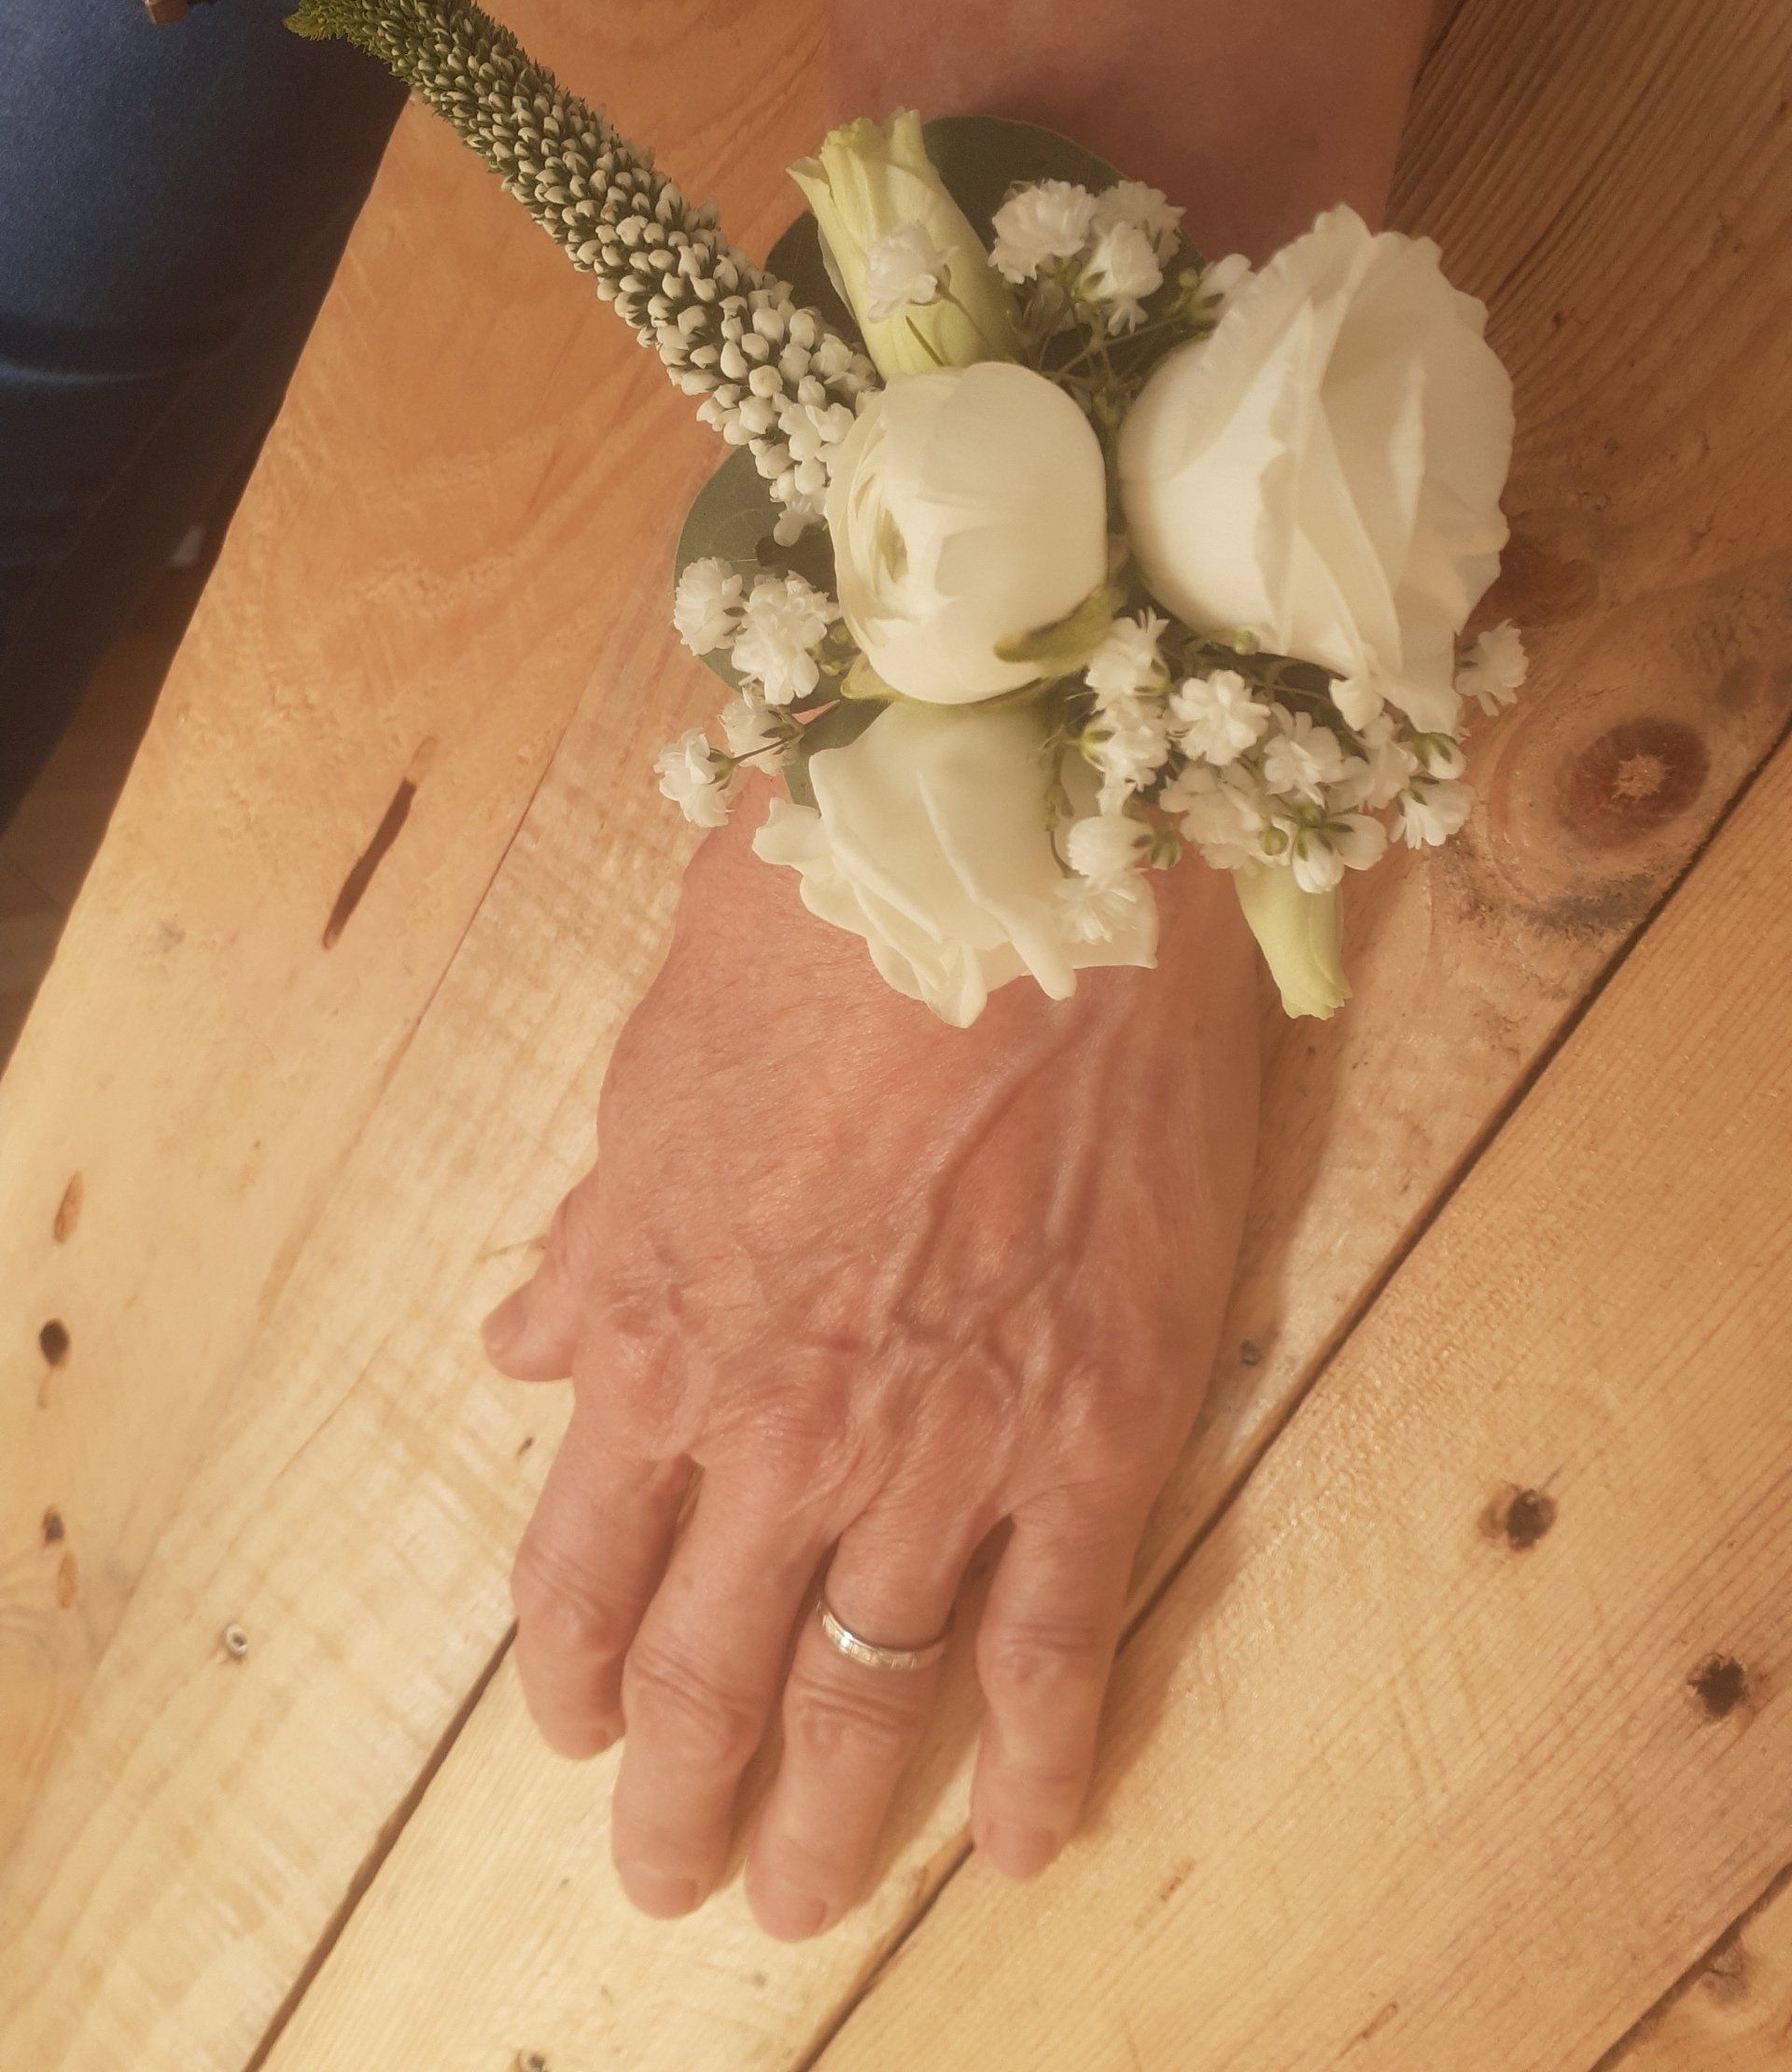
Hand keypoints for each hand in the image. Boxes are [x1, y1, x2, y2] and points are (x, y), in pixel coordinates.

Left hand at [481, 778, 1258, 1937]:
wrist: (1021, 866)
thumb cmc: (819, 937)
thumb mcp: (653, 1077)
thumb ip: (596, 1239)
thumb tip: (522, 1340)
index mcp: (658, 1336)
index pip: (580, 1564)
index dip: (568, 1667)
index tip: (568, 1730)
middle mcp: (781, 1429)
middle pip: (710, 1668)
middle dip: (676, 1792)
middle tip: (670, 1879)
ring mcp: (945, 1447)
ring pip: (869, 1690)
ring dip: (831, 1820)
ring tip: (802, 1901)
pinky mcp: (1098, 1431)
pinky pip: (1060, 1639)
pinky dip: (1042, 1756)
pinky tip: (1031, 1838)